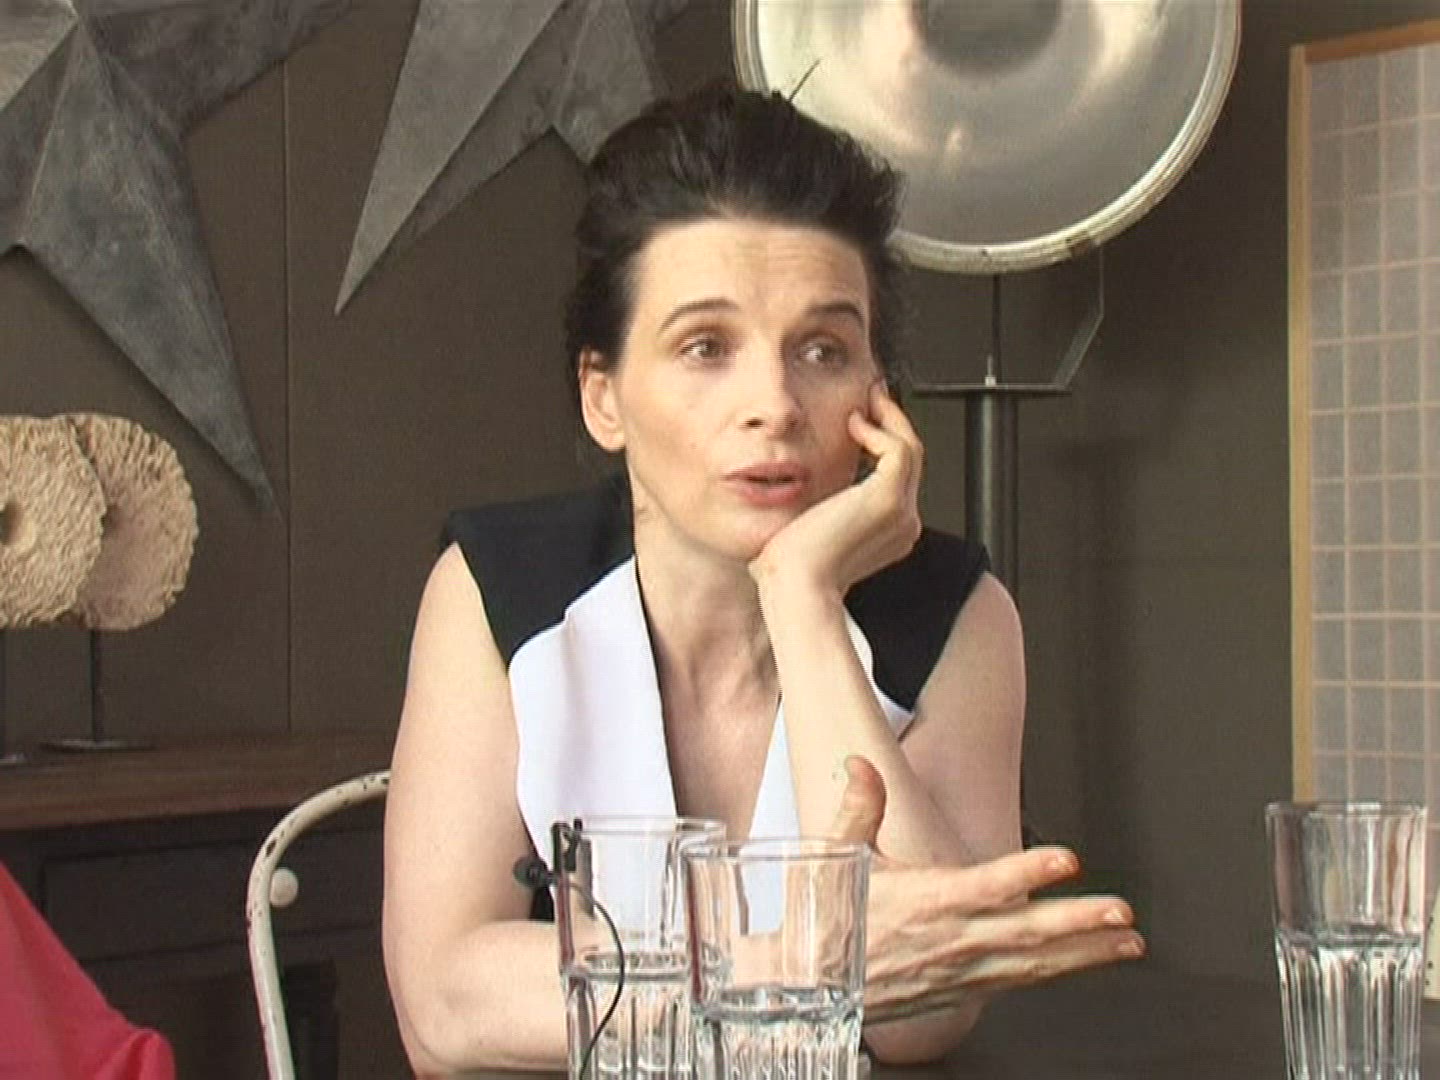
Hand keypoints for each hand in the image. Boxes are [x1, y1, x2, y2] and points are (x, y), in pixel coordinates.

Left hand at [749, 381, 921, 598]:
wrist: (796, 586)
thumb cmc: (790, 570)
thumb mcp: (806, 532)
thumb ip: (814, 510)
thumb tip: (791, 487)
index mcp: (889, 533)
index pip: (897, 478)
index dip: (884, 443)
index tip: (863, 419)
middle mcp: (904, 523)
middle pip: (910, 459)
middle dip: (892, 422)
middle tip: (872, 396)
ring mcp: (901, 511)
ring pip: (910, 449)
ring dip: (890, 418)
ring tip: (869, 397)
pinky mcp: (889, 497)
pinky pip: (899, 450)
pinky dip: (880, 430)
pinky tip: (855, 423)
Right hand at [828, 757, 1145, 1023]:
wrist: (815, 984)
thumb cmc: (832, 920)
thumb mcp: (837, 859)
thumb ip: (858, 809)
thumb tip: (859, 765)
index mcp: (926, 900)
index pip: (986, 884)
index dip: (1028, 871)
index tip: (1066, 858)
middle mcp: (953, 937)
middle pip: (1026, 931)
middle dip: (1078, 922)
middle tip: (1120, 911)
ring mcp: (964, 966)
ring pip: (1035, 961)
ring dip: (1086, 952)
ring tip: (1128, 940)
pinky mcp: (968, 985)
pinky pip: (1024, 979)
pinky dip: (1063, 970)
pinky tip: (1093, 960)